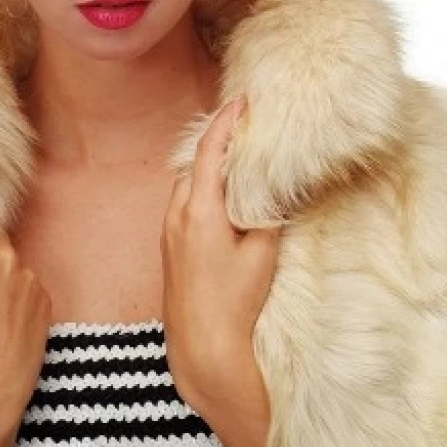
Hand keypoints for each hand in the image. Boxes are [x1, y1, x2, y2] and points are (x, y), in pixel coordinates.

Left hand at [161, 96, 283, 410]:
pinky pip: (185, 201)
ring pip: (189, 182)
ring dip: (210, 165)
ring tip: (239, 157)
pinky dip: (203, 187)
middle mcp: (177, 213)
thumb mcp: (261, 253)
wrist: (201, 345)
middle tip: (246, 125)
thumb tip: (277, 184)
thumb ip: (267, 211)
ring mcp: (169, 229)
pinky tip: (224, 195)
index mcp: (200, 209)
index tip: (241, 100)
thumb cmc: (234, 302)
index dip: (226, 121)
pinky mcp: (169, 245)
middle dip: (219, 139)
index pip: (211, 150)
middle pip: (196, 161)